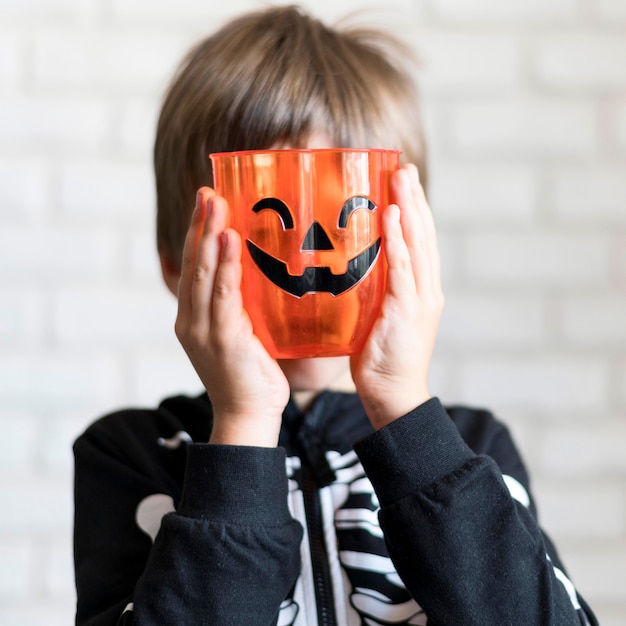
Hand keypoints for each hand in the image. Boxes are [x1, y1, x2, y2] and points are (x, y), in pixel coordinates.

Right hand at [175, 188, 289, 445]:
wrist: (249, 414)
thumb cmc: (252, 375)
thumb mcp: (243, 333)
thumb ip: (242, 306)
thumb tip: (262, 277)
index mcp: (194, 317)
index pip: (194, 267)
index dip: (198, 234)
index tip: (207, 202)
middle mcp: (190, 319)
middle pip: (192, 263)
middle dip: (199, 225)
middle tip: (208, 190)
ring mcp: (201, 329)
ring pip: (202, 274)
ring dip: (208, 236)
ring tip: (215, 202)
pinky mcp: (220, 338)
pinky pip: (222, 295)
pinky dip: (223, 267)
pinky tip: (228, 241)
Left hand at [350, 164, 443, 429]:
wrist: (394, 394)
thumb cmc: (381, 360)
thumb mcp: (377, 318)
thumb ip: (373, 292)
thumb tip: (352, 271)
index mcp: (420, 291)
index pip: (419, 243)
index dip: (414, 210)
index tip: (403, 182)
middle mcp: (426, 289)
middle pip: (423, 235)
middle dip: (415, 198)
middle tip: (404, 167)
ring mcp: (420, 299)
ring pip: (418, 244)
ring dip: (411, 208)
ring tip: (401, 177)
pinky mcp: (408, 310)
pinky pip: (403, 268)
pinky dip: (400, 240)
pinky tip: (394, 215)